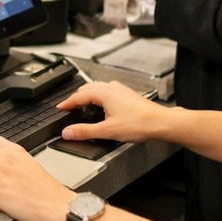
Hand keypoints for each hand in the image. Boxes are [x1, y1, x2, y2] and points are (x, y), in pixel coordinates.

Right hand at [56, 81, 173, 143]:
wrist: (161, 123)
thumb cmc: (140, 124)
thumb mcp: (108, 131)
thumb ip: (85, 131)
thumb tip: (68, 132)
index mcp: (105, 93)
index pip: (79, 96)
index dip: (67, 103)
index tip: (60, 108)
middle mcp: (112, 88)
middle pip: (87, 89)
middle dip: (76, 98)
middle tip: (69, 107)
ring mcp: (121, 90)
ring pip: (98, 88)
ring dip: (87, 96)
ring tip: (82, 105)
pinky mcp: (127, 94)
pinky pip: (107, 91)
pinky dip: (98, 97)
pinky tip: (102, 106)